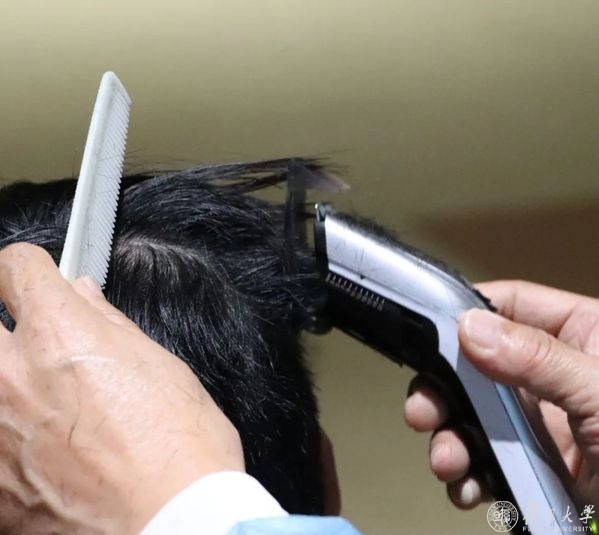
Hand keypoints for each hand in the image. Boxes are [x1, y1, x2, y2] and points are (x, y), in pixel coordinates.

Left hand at [0, 244, 243, 534]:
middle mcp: (10, 376)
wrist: (170, 525)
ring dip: (7, 381)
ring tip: (44, 404)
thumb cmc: (180, 449)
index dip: (29, 268)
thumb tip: (83, 296)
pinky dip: (8, 438)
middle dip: (1, 320)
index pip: (15, 267)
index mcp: (61, 336)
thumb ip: (108, 325)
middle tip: (25, 338)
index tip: (33, 279)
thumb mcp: (160, 368)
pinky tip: (41, 452)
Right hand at [404, 280, 598, 508]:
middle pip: (478, 365)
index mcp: (583, 336)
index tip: (429, 331)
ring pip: (476, 417)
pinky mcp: (538, 468)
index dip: (468, 312)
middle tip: (422, 412)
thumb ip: (540, 359)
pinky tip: (468, 489)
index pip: (513, 304)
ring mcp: (545, 424)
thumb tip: (470, 327)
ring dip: (452, 439)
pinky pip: (488, 461)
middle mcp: (555, 375)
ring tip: (448, 463)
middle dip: (446, 390)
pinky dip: (469, 476)